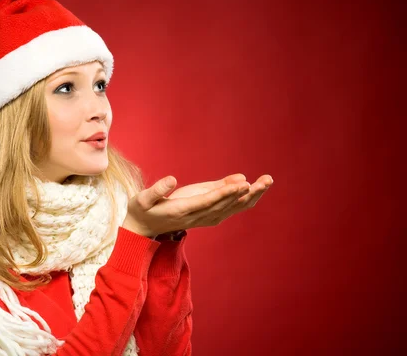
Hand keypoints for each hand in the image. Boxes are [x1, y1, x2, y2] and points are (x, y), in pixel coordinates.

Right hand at [122, 174, 272, 236]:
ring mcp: (202, 217)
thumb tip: (171, 179)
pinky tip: (254, 191)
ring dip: (249, 196)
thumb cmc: (142, 210)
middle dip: (246, 193)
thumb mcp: (142, 199)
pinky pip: (227, 209)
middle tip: (265, 181)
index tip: (242, 184)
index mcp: (182, 210)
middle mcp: (196, 216)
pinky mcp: (204, 215)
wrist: (143, 228)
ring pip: (230, 208)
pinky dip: (241, 200)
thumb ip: (156, 190)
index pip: (208, 201)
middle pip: (225, 205)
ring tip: (267, 182)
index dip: (225, 193)